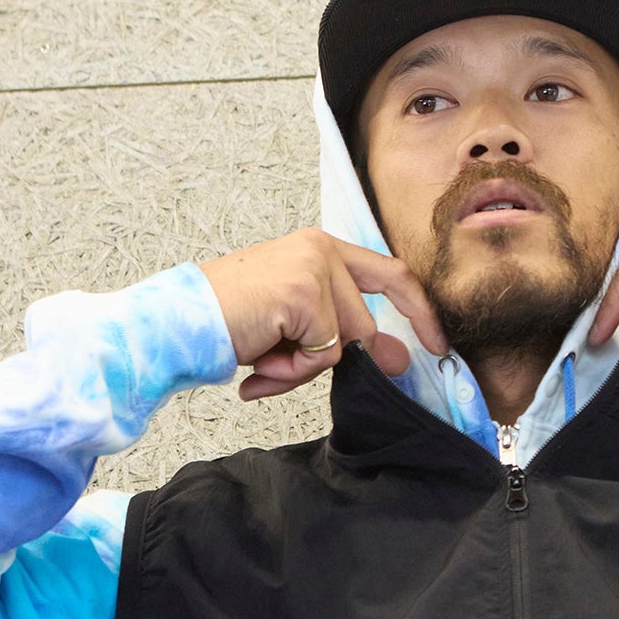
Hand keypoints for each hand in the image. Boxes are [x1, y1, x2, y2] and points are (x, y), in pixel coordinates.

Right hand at [199, 229, 446, 400]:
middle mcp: (319, 248)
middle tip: (281, 367)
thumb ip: (347, 335)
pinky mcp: (304, 291)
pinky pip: (325, 353)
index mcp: (320, 249)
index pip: (392, 274)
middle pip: (365, 325)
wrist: (180, 324)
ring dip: (303, 367)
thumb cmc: (231, 324)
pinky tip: (259, 359)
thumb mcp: (297, 329)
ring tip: (262, 356)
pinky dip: (292, 370)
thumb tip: (400, 360)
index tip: (439, 346)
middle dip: (329, 361)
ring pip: (346, 343)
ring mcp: (313, 266)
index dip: (420, 312)